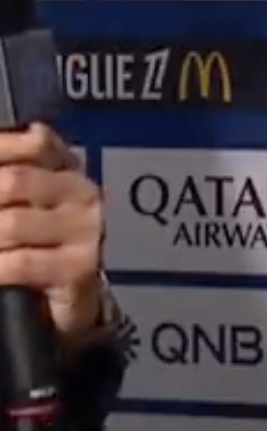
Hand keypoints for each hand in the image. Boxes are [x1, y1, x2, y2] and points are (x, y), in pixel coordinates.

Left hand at [0, 124, 103, 348]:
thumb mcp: (25, 203)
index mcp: (67, 168)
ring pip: (12, 223)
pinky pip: (22, 262)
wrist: (71, 298)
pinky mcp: (80, 267)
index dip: (1, 149)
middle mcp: (83, 192)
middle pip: (16, 181)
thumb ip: (11, 175)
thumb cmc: (37, 243)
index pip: (37, 141)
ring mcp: (86, 229)